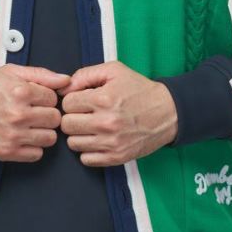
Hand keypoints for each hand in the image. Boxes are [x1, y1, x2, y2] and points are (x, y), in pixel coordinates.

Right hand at [0, 64, 70, 161]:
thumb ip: (41, 74)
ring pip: (50, 138)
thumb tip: (66, 80)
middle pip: (55, 119)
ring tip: (29, 126)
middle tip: (34, 113)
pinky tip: (23, 138)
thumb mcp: (10, 73)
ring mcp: (13, 136)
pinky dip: (33, 147)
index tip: (35, 100)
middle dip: (47, 115)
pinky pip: (37, 154)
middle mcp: (18, 115)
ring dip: (43, 132)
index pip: (54, 99)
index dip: (46, 98)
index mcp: (21, 92)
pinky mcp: (7, 152)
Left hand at [59, 61, 177, 166]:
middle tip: (84, 115)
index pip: (67, 104)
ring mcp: (111, 143)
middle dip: (72, 118)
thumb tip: (64, 88)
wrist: (167, 113)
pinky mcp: (116, 157)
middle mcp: (106, 122)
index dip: (72, 101)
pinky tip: (97, 141)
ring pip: (73, 143)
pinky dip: (88, 151)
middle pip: (67, 125)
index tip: (82, 101)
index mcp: (103, 99)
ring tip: (91, 128)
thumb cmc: (139, 90)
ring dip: (79, 135)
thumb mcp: (115, 71)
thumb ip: (86, 74)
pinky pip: (86, 159)